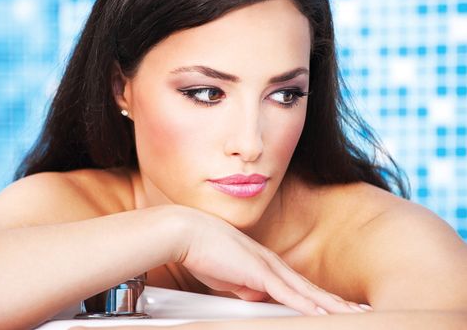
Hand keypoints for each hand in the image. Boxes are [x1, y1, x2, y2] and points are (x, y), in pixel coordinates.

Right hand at [173, 206, 370, 315]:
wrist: (189, 232)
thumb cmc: (203, 252)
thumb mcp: (228, 277)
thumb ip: (244, 286)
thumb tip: (255, 296)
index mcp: (265, 264)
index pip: (299, 286)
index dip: (320, 298)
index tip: (336, 307)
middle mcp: (272, 264)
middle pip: (311, 288)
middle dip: (336, 302)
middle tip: (360, 312)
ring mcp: (268, 267)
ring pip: (307, 291)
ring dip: (331, 305)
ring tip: (354, 315)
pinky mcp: (259, 273)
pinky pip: (289, 294)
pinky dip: (308, 305)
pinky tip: (325, 314)